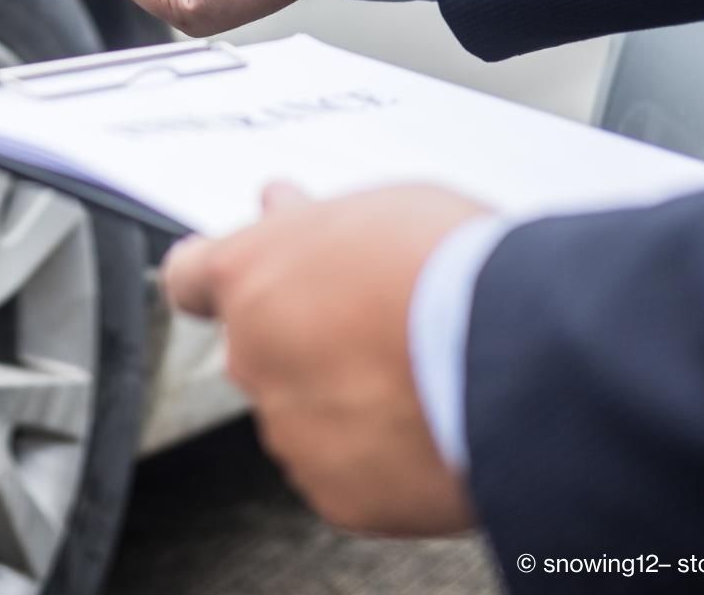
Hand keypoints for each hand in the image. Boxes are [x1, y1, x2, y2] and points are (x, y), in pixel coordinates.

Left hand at [163, 183, 490, 535]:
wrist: (513, 359)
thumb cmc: (450, 270)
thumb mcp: (375, 209)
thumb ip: (314, 224)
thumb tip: (286, 210)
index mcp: (248, 276)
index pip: (191, 278)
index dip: (216, 282)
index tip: (239, 285)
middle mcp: (251, 355)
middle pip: (260, 348)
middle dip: (305, 339)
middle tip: (373, 326)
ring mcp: (288, 429)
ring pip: (304, 414)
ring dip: (344, 401)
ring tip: (421, 379)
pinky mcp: (334, 493)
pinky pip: (346, 473)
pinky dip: (378, 458)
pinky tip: (427, 429)